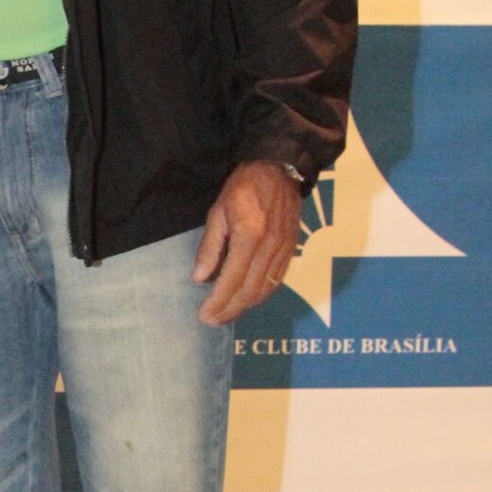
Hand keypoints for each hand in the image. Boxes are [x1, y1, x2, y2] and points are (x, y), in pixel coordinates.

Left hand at [192, 160, 300, 324]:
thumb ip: (210, 246)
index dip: (218, 302)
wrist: (280, 169)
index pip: (232, 280)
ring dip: (244, 307)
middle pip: (249, 291)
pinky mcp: (291, 250)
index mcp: (249, 235)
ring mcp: (284, 250)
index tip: (204, 316)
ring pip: (264, 290)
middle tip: (212, 321)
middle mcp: (269, 247)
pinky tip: (246, 300)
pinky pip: (276, 281)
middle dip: (229, 311)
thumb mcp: (218, 211)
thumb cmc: (244, 187)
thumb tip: (199, 279)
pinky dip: (260, 295)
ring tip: (225, 315)